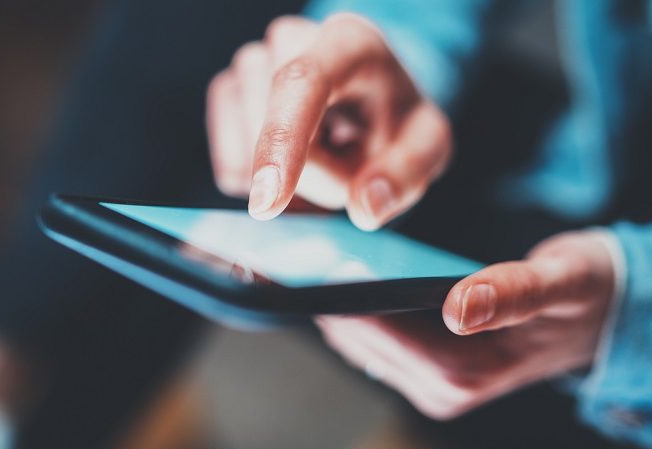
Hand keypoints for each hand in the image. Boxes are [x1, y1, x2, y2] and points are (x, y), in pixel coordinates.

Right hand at [206, 14, 450, 229]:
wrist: (366, 106)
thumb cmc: (395, 121)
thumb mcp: (424, 145)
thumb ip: (405, 174)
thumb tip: (366, 205)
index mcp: (350, 42)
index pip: (302, 82)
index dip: (280, 139)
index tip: (268, 200)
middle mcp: (292, 39)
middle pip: (274, 131)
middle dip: (311, 176)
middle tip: (349, 167)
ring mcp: (252, 62)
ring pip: (246, 151)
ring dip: (287, 178)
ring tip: (322, 156)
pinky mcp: (227, 92)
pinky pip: (229, 165)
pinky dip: (260, 182)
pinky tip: (289, 163)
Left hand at [316, 230, 615, 418]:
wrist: (597, 317)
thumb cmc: (581, 293)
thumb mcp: (562, 282)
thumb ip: (515, 293)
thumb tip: (460, 308)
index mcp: (466, 369)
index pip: (377, 330)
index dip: (330, 295)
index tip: (288, 264)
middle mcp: (442, 387)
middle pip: (357, 339)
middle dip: (316, 299)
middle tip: (275, 257)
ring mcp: (433, 385)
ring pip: (359, 344)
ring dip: (326, 306)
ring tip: (291, 264)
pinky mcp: (430, 375)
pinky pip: (374, 343)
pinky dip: (350, 312)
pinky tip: (332, 281)